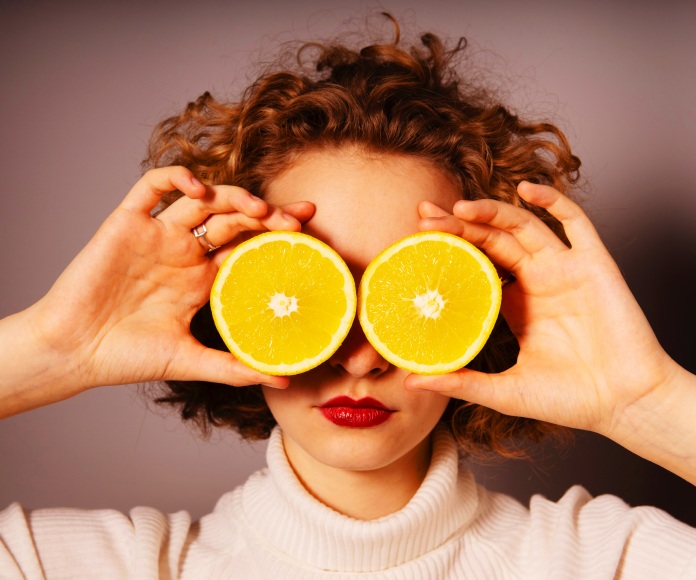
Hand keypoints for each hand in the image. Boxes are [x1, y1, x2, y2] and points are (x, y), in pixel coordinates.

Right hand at [4, 166, 314, 415]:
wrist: (74, 353)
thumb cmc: (127, 358)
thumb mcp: (191, 362)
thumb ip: (235, 367)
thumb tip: (284, 378)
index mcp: (202, 278)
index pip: (249, 247)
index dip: (279, 235)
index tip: (311, 231)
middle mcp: (184, 252)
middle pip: (235, 219)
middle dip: (268, 214)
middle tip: (298, 220)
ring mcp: (158, 235)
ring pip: (202, 199)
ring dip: (233, 196)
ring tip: (258, 209)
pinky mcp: (127, 223)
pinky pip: (152, 187)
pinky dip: (176, 178)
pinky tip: (198, 188)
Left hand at [405, 181, 676, 438]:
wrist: (624, 404)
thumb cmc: (568, 399)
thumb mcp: (504, 391)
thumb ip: (460, 381)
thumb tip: (411, 381)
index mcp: (514, 304)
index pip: (474, 264)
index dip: (449, 248)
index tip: (417, 236)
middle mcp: (537, 280)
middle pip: (492, 239)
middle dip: (459, 225)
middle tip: (425, 216)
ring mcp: (564, 269)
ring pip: (524, 226)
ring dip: (493, 212)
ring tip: (461, 208)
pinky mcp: (594, 265)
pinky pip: (576, 223)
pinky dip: (554, 202)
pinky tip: (528, 191)